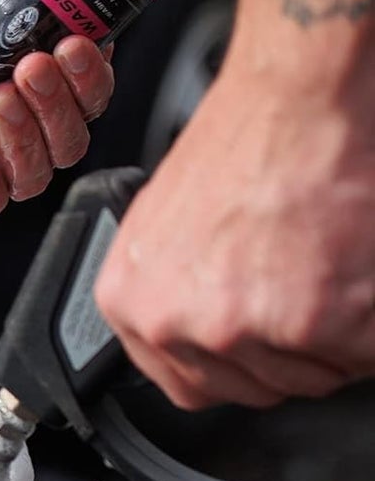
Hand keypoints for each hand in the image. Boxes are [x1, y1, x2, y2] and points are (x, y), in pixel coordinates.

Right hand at [0, 0, 114, 221]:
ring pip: (64, 145)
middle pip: (23, 179)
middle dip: (15, 149)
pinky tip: (65, 47)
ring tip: (27, 63)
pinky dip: (84, 79)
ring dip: (49, 111)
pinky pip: (97, 97)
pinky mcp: (86, 64)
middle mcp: (1, 123)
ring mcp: (47, 97)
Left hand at [94, 61, 374, 408]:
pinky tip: (358, 268)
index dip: (240, 364)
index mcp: (131, 303)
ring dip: (338, 335)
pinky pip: (360, 355)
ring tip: (331, 265)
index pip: (188, 385)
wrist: (299, 94)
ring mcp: (239, 325)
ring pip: (313, 375)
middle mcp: (176, 323)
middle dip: (295, 348)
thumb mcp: (166, 230)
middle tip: (311, 283)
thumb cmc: (245, 143)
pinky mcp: (309, 320)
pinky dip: (373, 324)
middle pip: (257, 386)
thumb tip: (206, 339)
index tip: (264, 341)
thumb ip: (178, 294)